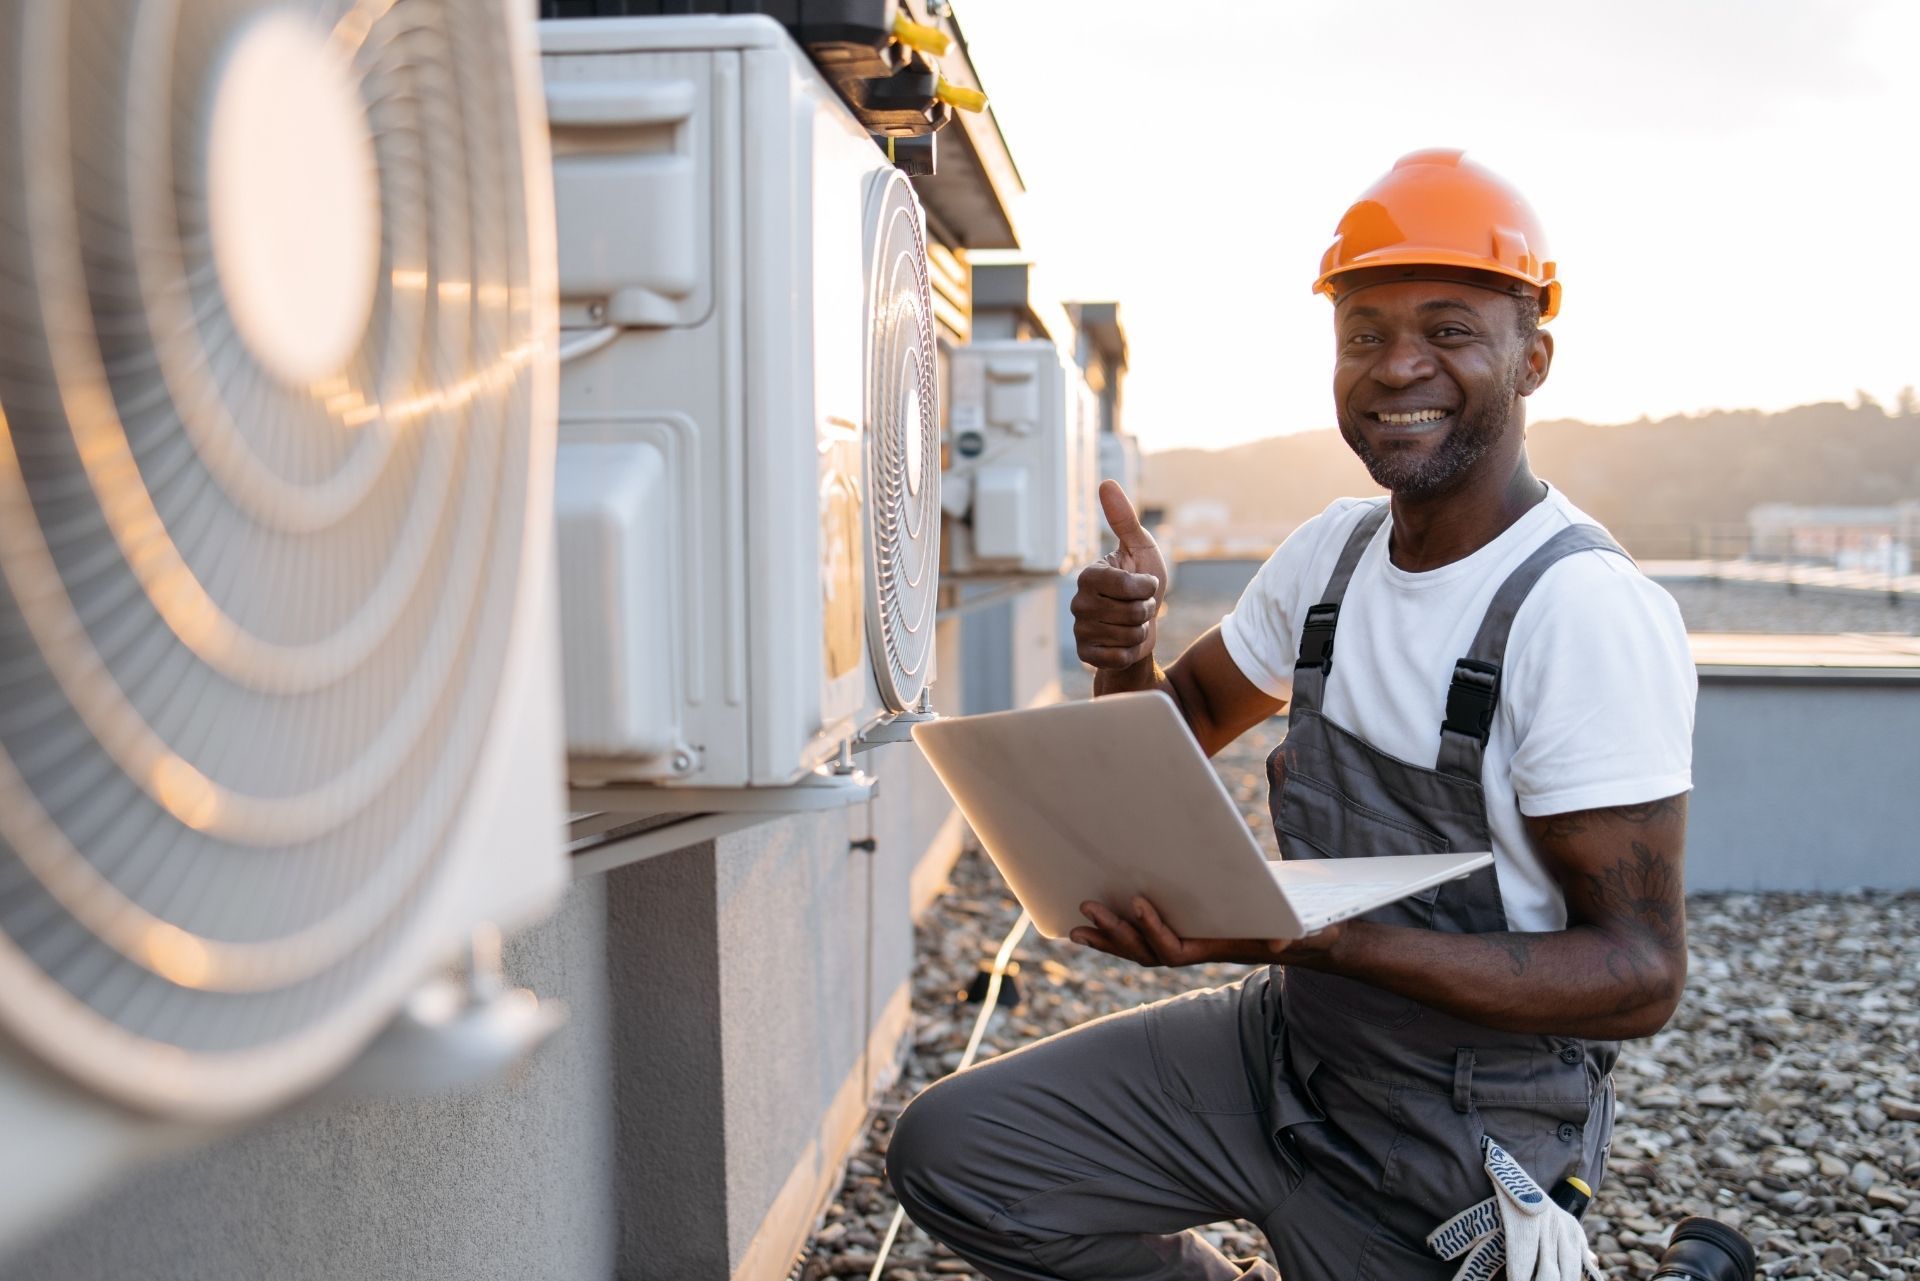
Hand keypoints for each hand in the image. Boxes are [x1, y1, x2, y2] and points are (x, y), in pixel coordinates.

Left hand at [1069, 896, 1342, 969]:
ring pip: (1140, 951)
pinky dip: (1121, 935)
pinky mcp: (1190, 934)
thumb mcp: (1312, 933)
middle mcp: (1200, 951)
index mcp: (1220, 950)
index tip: (1137, 902)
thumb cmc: (1312, 934)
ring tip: (1076, 927)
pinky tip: (1097, 926)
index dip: (1154, 931)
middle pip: (1147, 952)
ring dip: (1109, 938)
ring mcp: (1192, 945)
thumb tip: (1280, 944)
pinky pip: (1147, 941)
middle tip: (1088, 907)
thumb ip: (1298, 938)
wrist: (1314, 942)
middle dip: (1117, 933)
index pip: (1176, 950)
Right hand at [1072, 481, 1168, 671]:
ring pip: (1128, 635)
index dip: (1146, 587)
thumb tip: (1106, 483)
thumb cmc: (1142, 584)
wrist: (1142, 627)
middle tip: (1140, 606)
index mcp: (1088, 575)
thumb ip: (1124, 519)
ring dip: (1141, 630)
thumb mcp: (1141, 549)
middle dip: (1147, 610)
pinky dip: (1131, 651)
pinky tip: (1124, 643)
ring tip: (1133, 623)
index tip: (1145, 584)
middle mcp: (1078, 602)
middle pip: (1131, 612)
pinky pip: (1118, 656)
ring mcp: (1080, 629)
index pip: (1126, 584)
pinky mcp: (1085, 654)